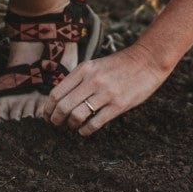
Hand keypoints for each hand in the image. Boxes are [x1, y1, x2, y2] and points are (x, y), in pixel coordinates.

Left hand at [43, 44, 169, 135]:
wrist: (147, 60)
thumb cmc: (118, 65)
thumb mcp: (94, 66)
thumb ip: (79, 79)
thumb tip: (61, 98)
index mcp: (83, 70)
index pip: (57, 92)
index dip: (48, 107)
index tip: (46, 115)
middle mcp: (92, 81)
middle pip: (63, 105)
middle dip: (56, 118)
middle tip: (55, 123)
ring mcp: (105, 93)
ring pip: (77, 115)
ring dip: (70, 125)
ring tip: (71, 126)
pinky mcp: (118, 105)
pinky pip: (95, 123)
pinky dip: (85, 130)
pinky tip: (84, 131)